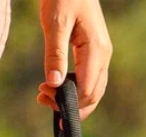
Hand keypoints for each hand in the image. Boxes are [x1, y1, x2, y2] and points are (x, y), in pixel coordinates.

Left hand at [36, 0, 111, 119]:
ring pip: (93, 91)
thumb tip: (54, 83)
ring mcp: (101, 55)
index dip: (67, 100)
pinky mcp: (95, 53)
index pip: (87, 89)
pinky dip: (76, 90)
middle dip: (70, 104)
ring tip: (46, 96)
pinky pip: (90, 81)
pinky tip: (58, 88)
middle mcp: (103, 56)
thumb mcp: (55, 22)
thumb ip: (55, 53)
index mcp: (97, 49)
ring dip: (73, 100)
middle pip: (93, 95)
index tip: (43, 94)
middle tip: (42, 99)